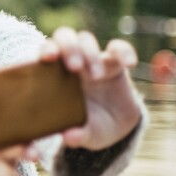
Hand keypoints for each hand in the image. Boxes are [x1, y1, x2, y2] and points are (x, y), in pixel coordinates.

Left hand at [40, 27, 141, 150]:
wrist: (116, 127)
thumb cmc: (91, 126)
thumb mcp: (86, 134)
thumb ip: (77, 135)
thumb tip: (68, 138)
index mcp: (55, 76)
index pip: (46, 53)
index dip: (46, 50)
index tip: (47, 58)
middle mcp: (71, 62)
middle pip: (64, 37)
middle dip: (68, 48)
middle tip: (74, 68)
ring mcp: (93, 59)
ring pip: (86, 40)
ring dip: (90, 54)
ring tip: (97, 76)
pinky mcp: (116, 62)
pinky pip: (119, 48)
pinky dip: (124, 51)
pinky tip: (129, 63)